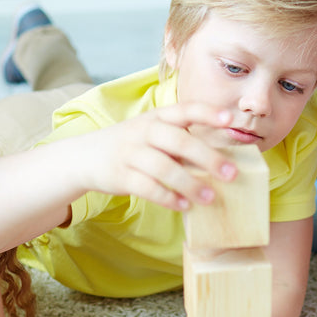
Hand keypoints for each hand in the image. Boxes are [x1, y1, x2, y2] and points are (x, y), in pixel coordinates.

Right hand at [79, 102, 237, 211]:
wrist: (85, 157)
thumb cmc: (130, 146)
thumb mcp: (151, 133)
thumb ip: (179, 140)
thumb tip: (220, 158)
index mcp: (157, 117)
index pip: (185, 110)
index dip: (208, 113)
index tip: (230, 119)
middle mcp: (144, 131)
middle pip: (180, 142)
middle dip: (208, 158)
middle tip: (231, 174)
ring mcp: (131, 154)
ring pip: (165, 168)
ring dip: (190, 184)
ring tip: (210, 198)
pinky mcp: (121, 176)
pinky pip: (148, 188)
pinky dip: (168, 198)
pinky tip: (184, 206)